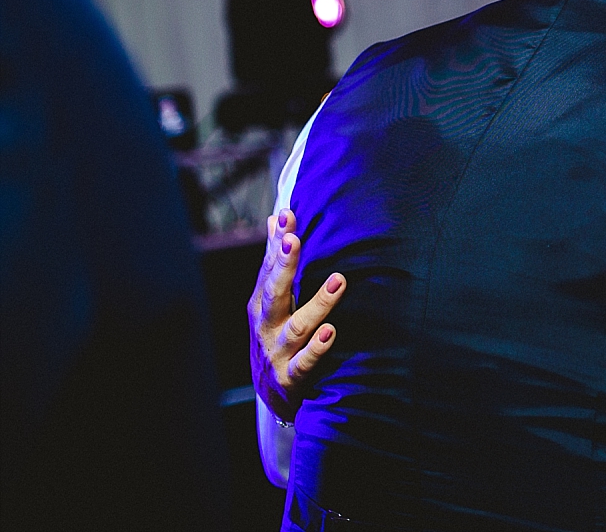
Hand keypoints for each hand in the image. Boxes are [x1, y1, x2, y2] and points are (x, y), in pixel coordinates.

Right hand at [247, 209, 344, 420]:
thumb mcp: (270, 301)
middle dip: (283, 265)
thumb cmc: (274, 336)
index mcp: (262, 303)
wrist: (272, 395)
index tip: (286, 215)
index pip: (268, 267)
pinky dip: (317, 349)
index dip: (276, 242)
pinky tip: (331, 332)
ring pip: (297, 327)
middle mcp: (266, 325)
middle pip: (273, 292)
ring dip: (318, 304)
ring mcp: (278, 351)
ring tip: (338, 281)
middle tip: (294, 238)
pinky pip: (305, 363)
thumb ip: (274, 261)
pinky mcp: (291, 377)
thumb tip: (274, 218)